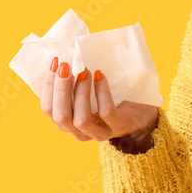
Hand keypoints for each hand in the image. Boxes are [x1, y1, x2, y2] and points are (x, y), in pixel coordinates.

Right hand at [39, 57, 158, 143]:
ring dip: (80, 92)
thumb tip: (61, 61)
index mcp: (68, 124)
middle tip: (66, 66)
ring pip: (81, 119)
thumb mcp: (88, 93)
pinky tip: (101, 76)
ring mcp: (100, 132)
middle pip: (61, 116)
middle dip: (60, 89)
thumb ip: (73, 84)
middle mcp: (81, 132)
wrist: (143, 112)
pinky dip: (101, 93)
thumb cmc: (111, 98)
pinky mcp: (119, 126)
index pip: (49, 109)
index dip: (48, 86)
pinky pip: (106, 112)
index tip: (55, 63)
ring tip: (85, 71)